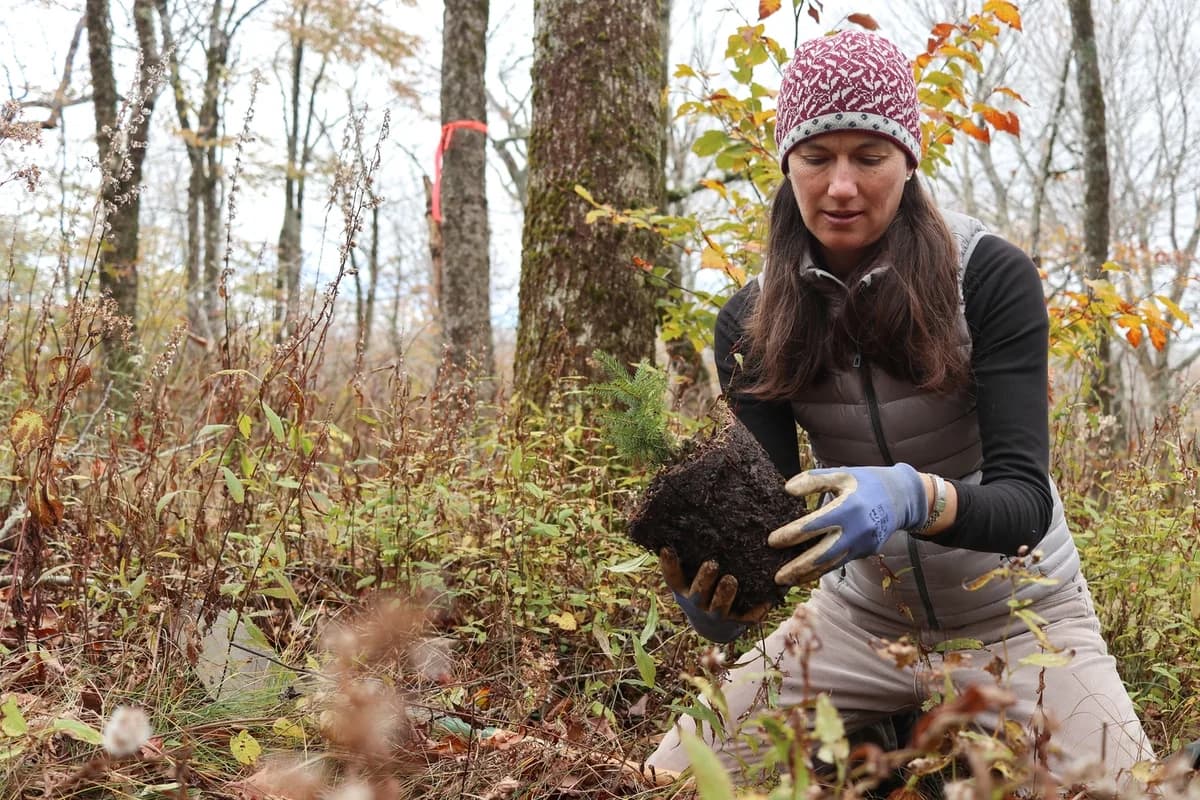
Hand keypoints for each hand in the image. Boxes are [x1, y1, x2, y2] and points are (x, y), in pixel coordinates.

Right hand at [659, 547, 769, 643]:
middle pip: (698, 594)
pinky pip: (748, 618)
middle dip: (704, 581)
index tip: (667, 548)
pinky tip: (767, 599)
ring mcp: (717, 615)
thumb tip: (686, 513)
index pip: (673, 578)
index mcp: (684, 590)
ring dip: (725, 595)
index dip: (669, 565)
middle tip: (712, 564)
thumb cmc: (702, 588)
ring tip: (731, 580)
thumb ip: (690, 555)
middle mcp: (698, 604)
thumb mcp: (690, 576)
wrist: (714, 626)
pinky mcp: (738, 622)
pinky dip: (757, 610)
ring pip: (720, 608)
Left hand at [768, 464, 927, 585]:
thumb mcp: (842, 474)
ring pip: (831, 564)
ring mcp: (862, 544)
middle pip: (822, 554)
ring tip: (786, 581)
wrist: (901, 498)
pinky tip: (804, 573)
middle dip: (798, 567)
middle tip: (776, 577)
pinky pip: (839, 562)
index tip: (772, 541)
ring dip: (807, 575)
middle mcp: (856, 530)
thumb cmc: (865, 482)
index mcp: (848, 507)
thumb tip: (787, 490)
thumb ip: (814, 480)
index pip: (814, 526)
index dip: (792, 535)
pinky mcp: (865, 552)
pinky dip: (820, 569)